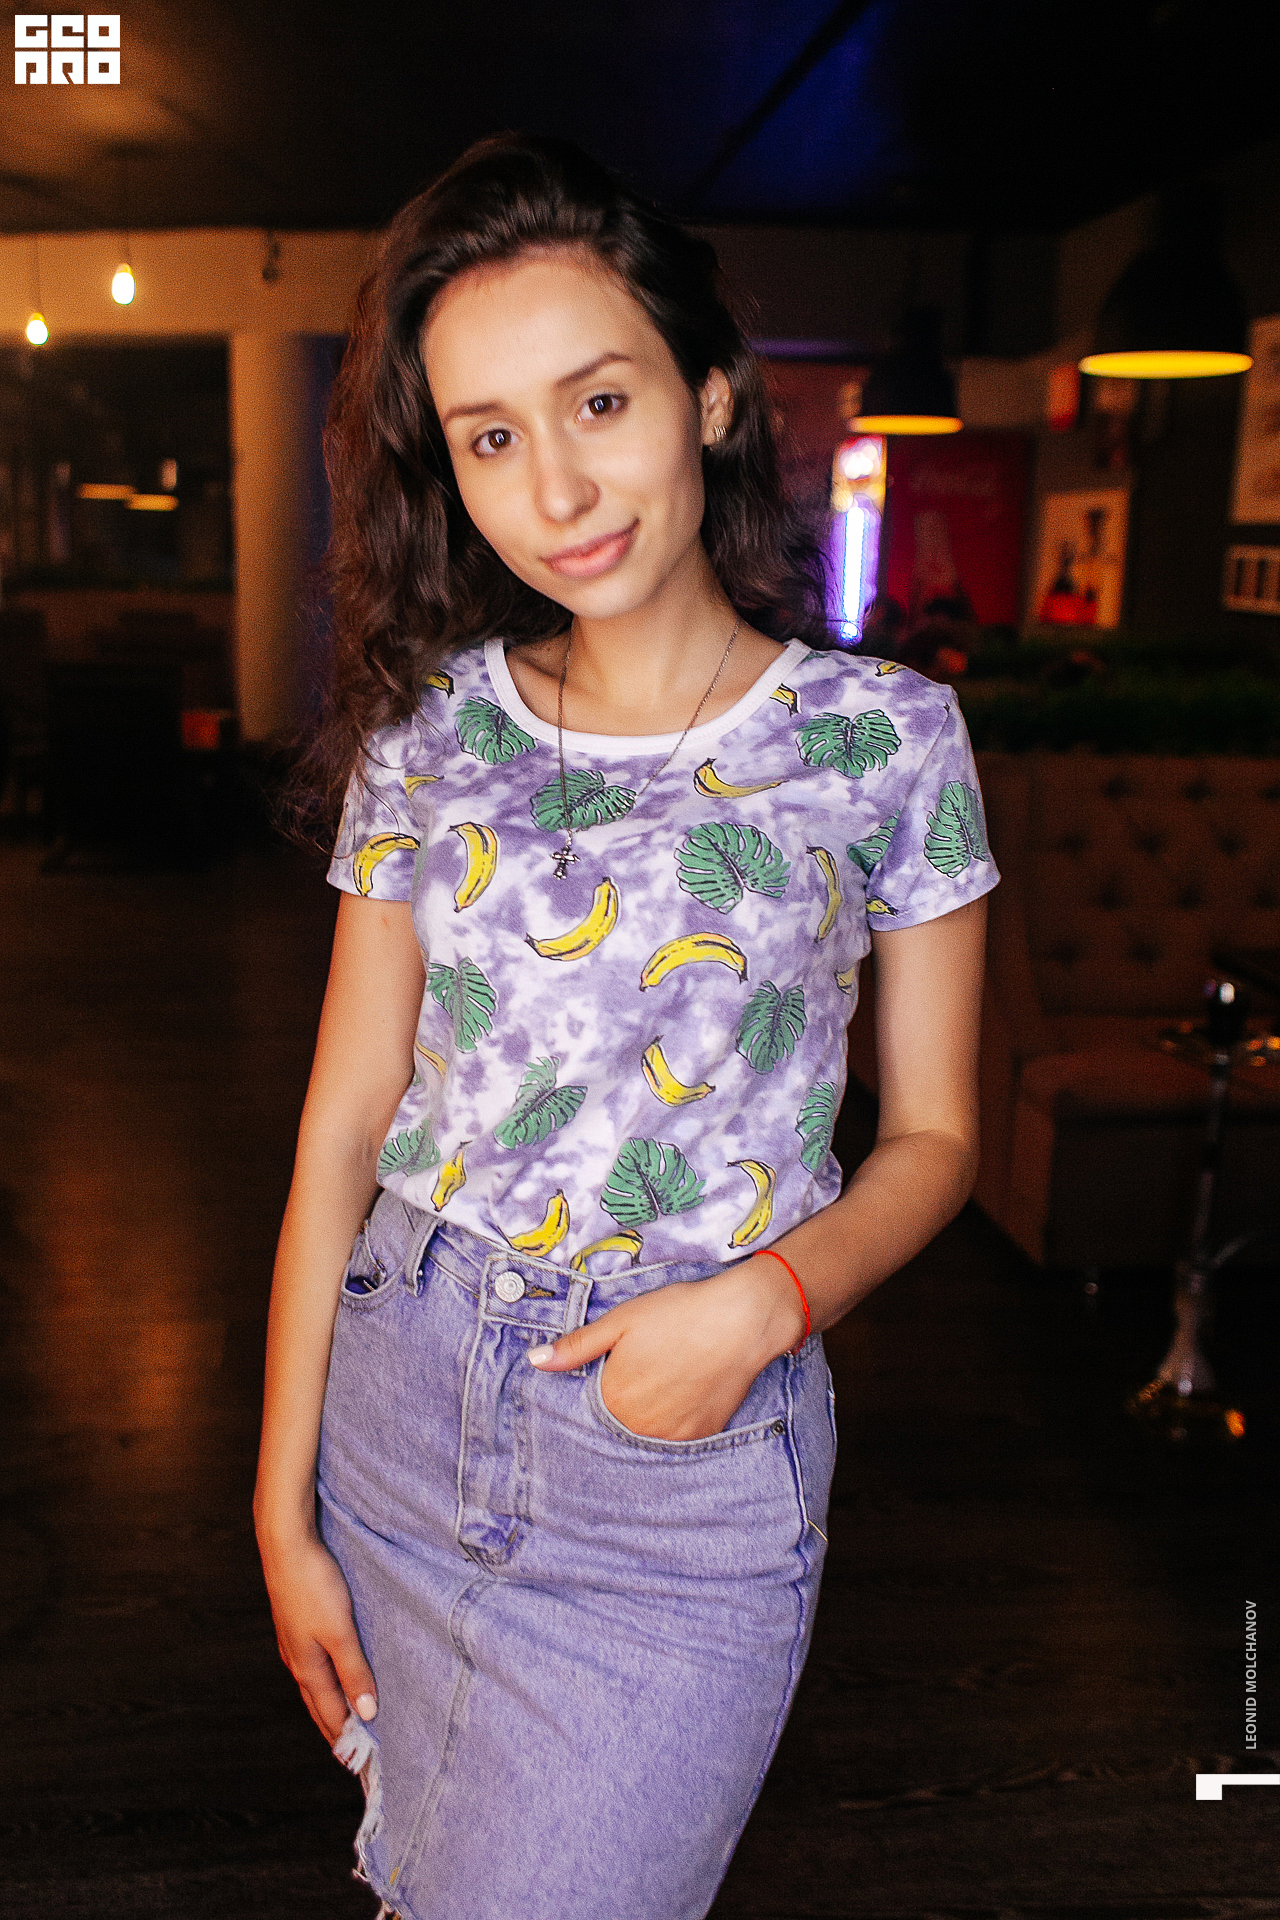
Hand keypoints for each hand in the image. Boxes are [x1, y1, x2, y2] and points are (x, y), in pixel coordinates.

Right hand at [257, 1525, 377, 1744]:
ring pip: (315, 1684)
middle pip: (320, 1704)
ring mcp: (294, 1641)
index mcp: (307, 1668)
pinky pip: (313, 1662)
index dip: (347, 1739)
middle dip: (337, 1728)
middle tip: (354, 1753)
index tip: (362, 1765)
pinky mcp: (296, 1622)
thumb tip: (367, 1714)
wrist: (285, 1543)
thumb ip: (354, 1671)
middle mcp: (297, 1660)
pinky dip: (326, 1679)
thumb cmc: (314, 1585)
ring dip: (331, 1703)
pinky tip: (332, 1672)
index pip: (331, 1715)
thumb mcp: (340, 1631)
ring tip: (347, 1719)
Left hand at [528, 1255, 805, 1441]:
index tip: (600, 1380)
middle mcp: (640, 1427)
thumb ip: (576, 1347)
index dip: (592, 1394)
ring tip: (656, 1386)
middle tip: (636, 1379)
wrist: (742, 1320)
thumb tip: (535, 1361)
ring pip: (644, 1436)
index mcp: (613, 1400)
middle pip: (615, 1427)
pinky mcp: (701, 1436)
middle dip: (616, 1409)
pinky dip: (670, 1423)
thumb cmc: (678, 1313)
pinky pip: (674, 1439)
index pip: (586, 1413)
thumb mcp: (620, 1321)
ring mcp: (672, 1436)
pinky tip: (678, 1396)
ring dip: (642, 1419)